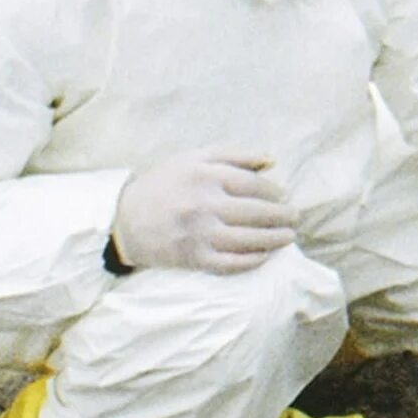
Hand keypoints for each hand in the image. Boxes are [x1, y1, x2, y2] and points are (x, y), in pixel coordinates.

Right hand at [111, 151, 297, 274]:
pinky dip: (251, 261)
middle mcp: (204, 205)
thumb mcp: (194, 158)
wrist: (123, 219)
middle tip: (294, 217)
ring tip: (288, 236)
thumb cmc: (163, 184)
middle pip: (255, 212)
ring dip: (274, 239)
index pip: (253, 185)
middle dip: (281, 216)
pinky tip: (265, 256)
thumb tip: (271, 161)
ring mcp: (198, 234)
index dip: (274, 191)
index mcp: (205, 176)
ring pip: (247, 240)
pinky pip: (229, 263)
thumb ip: (234, 155)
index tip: (284, 195)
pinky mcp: (192, 258)